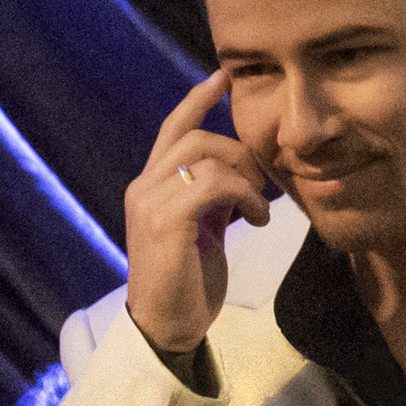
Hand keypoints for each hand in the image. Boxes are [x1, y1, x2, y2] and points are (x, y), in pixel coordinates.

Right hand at [125, 72, 274, 354]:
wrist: (166, 328)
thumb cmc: (187, 284)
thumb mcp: (202, 231)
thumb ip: (212, 199)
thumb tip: (240, 179)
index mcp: (149, 187)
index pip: (173, 130)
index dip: (198, 100)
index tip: (223, 77)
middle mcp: (143, 188)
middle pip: (196, 137)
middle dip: (239, 152)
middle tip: (262, 184)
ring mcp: (150, 202)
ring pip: (205, 155)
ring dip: (245, 176)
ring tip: (260, 207)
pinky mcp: (166, 220)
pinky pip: (214, 183)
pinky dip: (245, 196)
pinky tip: (257, 220)